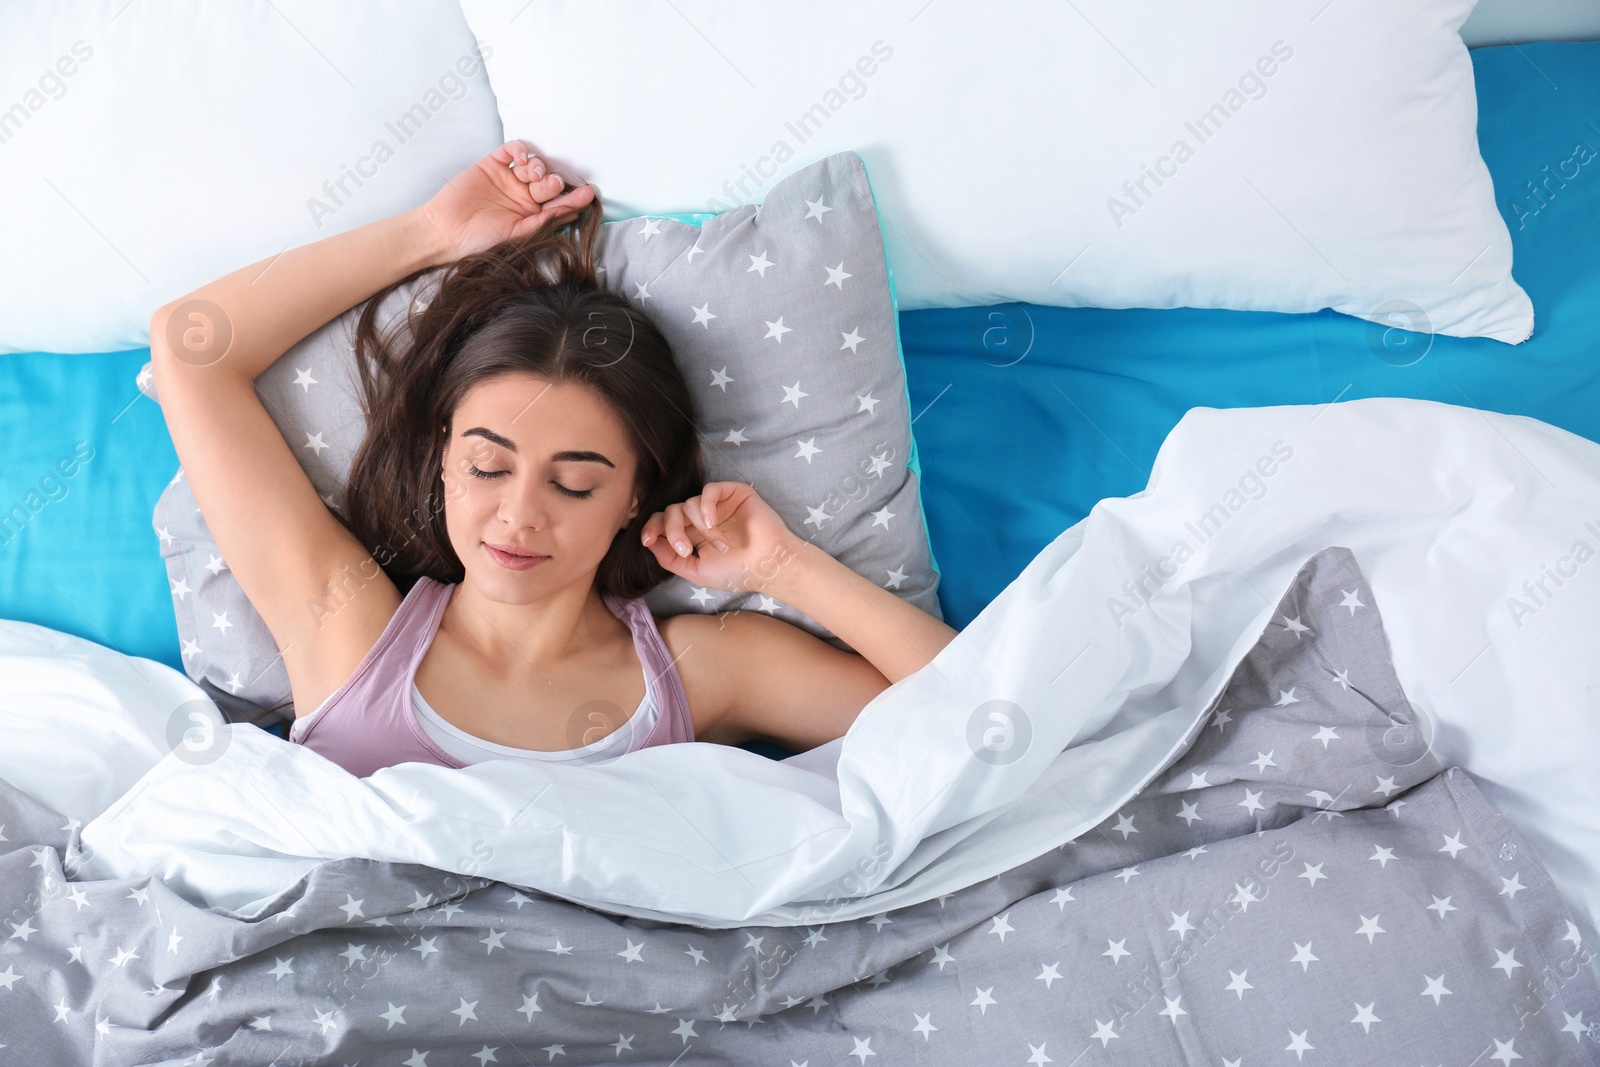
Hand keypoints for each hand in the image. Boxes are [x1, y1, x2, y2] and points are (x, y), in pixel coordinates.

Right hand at [418, 139, 596, 262]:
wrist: (446, 231)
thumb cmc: (482, 240)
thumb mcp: (520, 234)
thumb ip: (546, 220)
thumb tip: (576, 210)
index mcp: (533, 216)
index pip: (560, 203)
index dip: (575, 197)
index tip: (589, 192)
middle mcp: (524, 197)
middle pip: (549, 182)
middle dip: (554, 181)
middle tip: (553, 184)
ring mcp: (508, 179)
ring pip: (534, 165)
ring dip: (538, 166)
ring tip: (533, 174)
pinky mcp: (492, 164)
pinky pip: (512, 150)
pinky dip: (521, 149)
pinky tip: (523, 157)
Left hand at [641, 482, 809, 597]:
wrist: (769, 566)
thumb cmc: (737, 572)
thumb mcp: (696, 571)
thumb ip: (669, 558)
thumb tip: (648, 541)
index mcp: (692, 535)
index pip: (664, 523)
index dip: (652, 528)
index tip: (646, 539)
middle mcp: (702, 517)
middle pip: (672, 511)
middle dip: (672, 530)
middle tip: (685, 550)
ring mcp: (717, 504)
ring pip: (689, 502)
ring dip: (699, 527)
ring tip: (719, 545)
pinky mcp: (732, 493)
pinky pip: (708, 490)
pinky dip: (705, 506)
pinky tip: (712, 523)